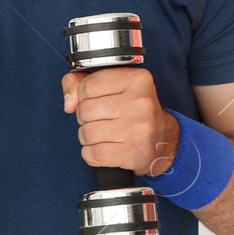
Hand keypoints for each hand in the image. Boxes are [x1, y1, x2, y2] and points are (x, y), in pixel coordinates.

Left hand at [61, 67, 178, 175]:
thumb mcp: (113, 86)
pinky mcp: (132, 153)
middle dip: (86, 119)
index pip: (88, 85)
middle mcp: (140, 102)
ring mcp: (138, 129)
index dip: (84, 96)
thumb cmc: (133, 111)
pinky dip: (92, 154)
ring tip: (105, 135)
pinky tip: (106, 149)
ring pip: (86, 133)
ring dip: (88, 138)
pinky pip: (92, 154)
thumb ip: (79, 83)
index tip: (98, 101)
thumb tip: (69, 103)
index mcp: (137, 79)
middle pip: (84, 110)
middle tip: (104, 120)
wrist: (164, 140)